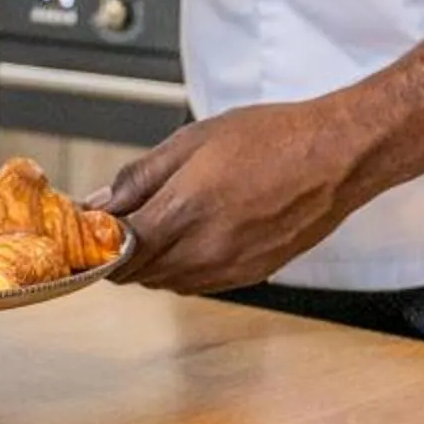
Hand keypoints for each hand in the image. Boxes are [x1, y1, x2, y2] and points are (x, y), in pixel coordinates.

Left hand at [94, 98, 379, 293]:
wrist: (335, 157)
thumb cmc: (269, 139)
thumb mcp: (191, 140)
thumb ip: (141, 177)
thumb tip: (102, 203)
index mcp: (184, 212)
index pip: (118, 252)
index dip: (97, 244)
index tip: (88, 228)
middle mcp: (205, 251)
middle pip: (138, 274)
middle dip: (120, 253)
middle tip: (117, 224)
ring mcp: (230, 269)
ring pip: (167, 282)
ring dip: (150, 263)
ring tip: (156, 226)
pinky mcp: (251, 276)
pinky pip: (199, 284)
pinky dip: (182, 268)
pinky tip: (189, 238)